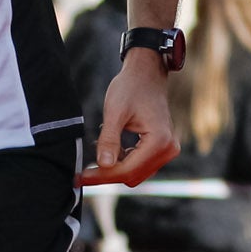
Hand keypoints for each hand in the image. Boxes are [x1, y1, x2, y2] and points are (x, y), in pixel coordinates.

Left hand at [82, 56, 175, 185]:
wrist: (147, 74)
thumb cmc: (131, 87)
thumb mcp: (115, 112)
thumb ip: (109, 140)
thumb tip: (103, 166)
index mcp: (159, 140)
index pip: (127, 169)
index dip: (103, 175)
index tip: (82, 177)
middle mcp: (168, 149)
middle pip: (132, 176)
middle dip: (108, 175)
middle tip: (83, 173)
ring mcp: (168, 149)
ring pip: (136, 174)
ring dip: (115, 170)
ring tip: (94, 162)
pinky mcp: (162, 148)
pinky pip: (141, 165)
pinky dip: (124, 162)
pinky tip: (111, 151)